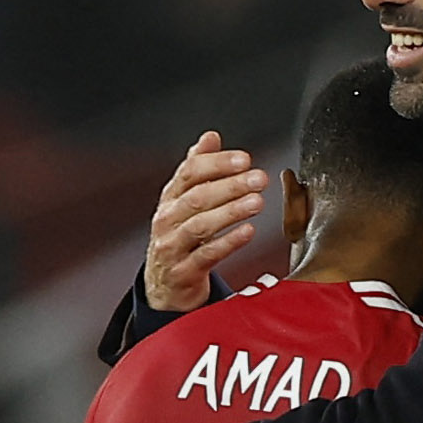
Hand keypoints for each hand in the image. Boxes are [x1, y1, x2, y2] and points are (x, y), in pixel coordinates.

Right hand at [144, 131, 268, 312]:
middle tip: (258, 178)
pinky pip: (206, 255)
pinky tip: (248, 231)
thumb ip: (197, 168)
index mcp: (171, 198)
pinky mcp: (183, 271)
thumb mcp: (183, 201)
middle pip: (197, 196)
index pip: (190, 172)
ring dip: (231, 211)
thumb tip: (210, 137)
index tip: (244, 159)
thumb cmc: (179, 238)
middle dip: (230, 185)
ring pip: (200, 225)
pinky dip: (228, 242)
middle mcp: (168, 219)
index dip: (217, 163)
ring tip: (257, 202)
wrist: (164, 285)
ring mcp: (172, 245)